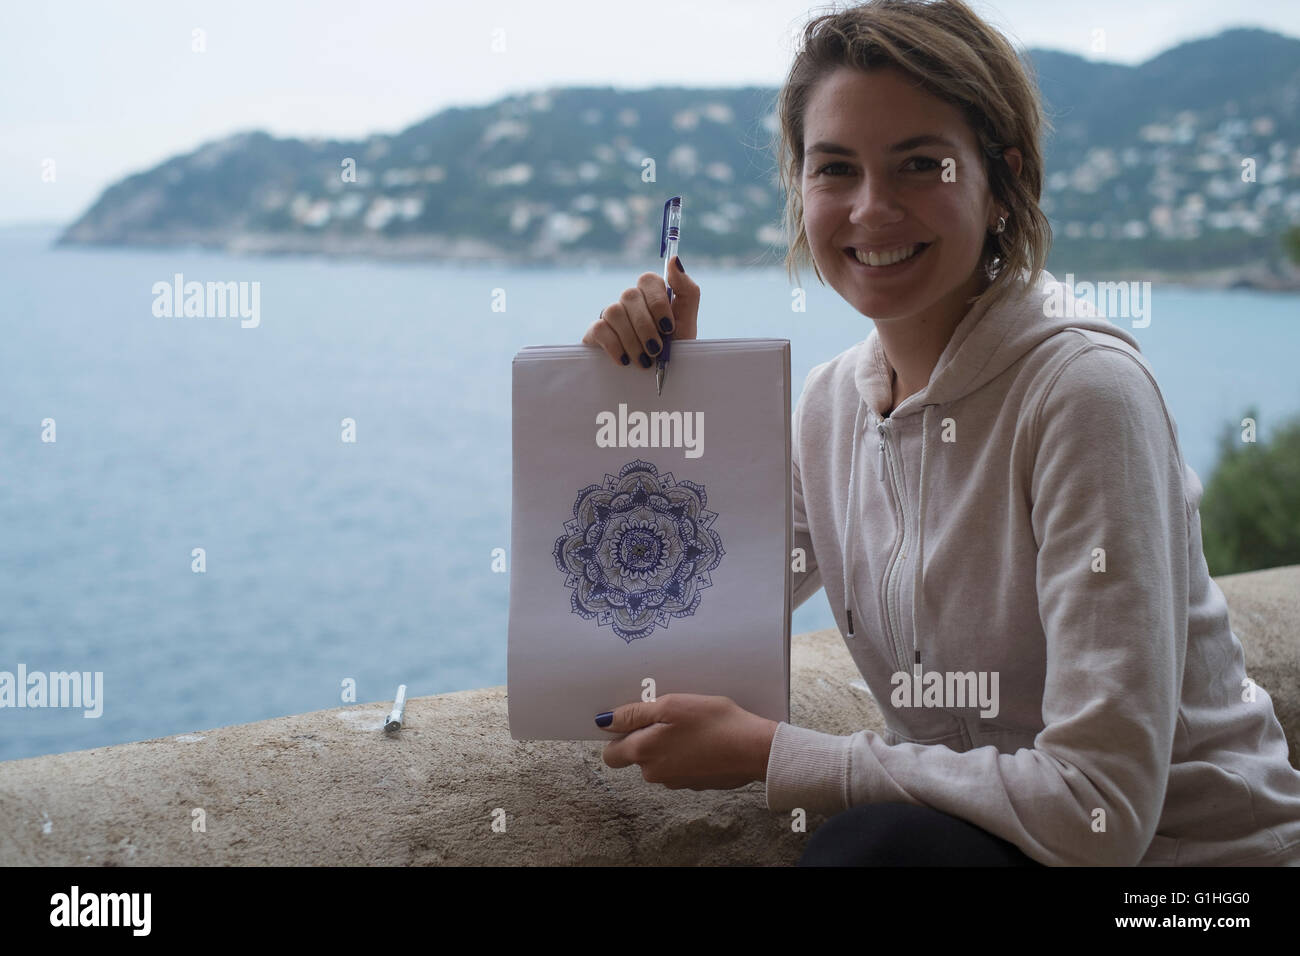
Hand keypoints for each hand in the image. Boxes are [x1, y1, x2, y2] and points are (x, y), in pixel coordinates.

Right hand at [582, 256, 697, 368]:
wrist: (655, 381)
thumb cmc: (673, 350)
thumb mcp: (687, 324)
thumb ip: (687, 291)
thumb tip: (674, 260)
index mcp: (652, 294)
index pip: (648, 280)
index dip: (658, 303)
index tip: (669, 328)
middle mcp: (630, 300)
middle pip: (630, 296)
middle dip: (646, 327)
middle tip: (657, 350)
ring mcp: (611, 314)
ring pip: (614, 311)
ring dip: (632, 340)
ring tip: (644, 361)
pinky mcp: (596, 332)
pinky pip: (600, 328)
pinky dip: (615, 346)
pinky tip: (625, 361)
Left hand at [597, 693, 777, 790]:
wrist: (754, 749)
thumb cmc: (714, 723)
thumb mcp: (671, 705)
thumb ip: (633, 714)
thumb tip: (605, 722)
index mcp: (644, 753)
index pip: (611, 754)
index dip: (617, 735)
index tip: (632, 718)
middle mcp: (655, 773)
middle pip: (637, 755)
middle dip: (646, 736)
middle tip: (668, 714)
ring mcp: (676, 782)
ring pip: (660, 760)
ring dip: (668, 743)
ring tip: (691, 723)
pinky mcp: (696, 783)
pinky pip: (680, 765)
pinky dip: (687, 752)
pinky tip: (704, 737)